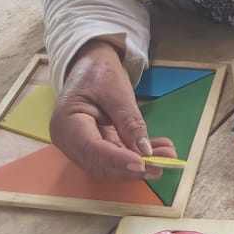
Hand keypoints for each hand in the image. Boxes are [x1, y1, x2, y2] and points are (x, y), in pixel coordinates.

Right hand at [49, 39, 176, 179]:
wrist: (91, 65)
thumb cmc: (98, 73)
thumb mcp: (117, 93)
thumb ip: (130, 122)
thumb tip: (144, 151)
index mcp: (66, 123)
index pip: (90, 148)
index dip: (116, 160)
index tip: (141, 164)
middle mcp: (70, 141)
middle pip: (100, 163)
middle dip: (131, 168)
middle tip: (160, 165)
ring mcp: (82, 146)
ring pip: (111, 164)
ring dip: (139, 164)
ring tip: (166, 157)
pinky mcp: (96, 146)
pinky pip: (117, 156)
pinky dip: (137, 155)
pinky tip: (158, 151)